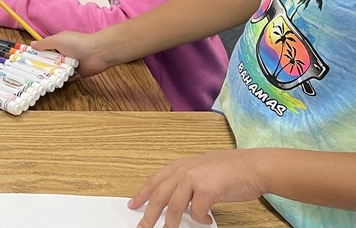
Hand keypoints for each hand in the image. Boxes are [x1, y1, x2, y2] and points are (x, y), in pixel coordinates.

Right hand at [31, 30, 109, 77]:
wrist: (97, 52)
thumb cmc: (77, 43)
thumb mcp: (57, 40)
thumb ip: (44, 44)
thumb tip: (31, 45)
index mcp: (58, 45)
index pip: (45, 50)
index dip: (37, 55)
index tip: (27, 61)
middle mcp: (63, 55)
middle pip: (49, 62)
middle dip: (43, 67)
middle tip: (33, 73)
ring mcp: (69, 65)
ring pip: (57, 72)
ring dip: (53, 74)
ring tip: (43, 79)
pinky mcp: (76, 74)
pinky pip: (66, 79)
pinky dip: (63, 80)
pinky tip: (56, 81)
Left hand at [129, 149, 265, 227]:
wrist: (253, 166)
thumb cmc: (232, 170)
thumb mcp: (202, 170)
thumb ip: (186, 182)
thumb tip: (176, 202)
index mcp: (180, 165)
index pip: (155, 181)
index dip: (142, 194)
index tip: (133, 204)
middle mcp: (183, 170)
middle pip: (159, 196)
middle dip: (149, 214)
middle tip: (143, 227)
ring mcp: (194, 179)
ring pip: (174, 207)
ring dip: (172, 223)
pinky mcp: (206, 190)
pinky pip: (196, 211)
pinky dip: (200, 218)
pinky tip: (206, 218)